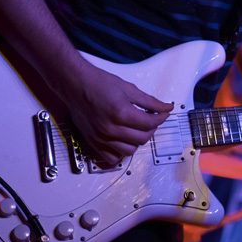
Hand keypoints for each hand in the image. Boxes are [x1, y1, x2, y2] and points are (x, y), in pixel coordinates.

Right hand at [57, 62, 173, 166]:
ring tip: (138, 130)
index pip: (149, 123)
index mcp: (121, 113)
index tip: (164, 113)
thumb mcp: (129, 88)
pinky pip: (111, 158)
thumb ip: (150, 101)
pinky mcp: (93, 142)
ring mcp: (101, 138)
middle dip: (151, 129)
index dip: (161, 118)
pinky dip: (120, 153)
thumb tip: (165, 107)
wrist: (76, 85)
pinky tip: (123, 141)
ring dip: (137, 141)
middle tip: (151, 119)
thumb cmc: (99, 83)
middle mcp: (110, 129)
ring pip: (129, 151)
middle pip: (141, 139)